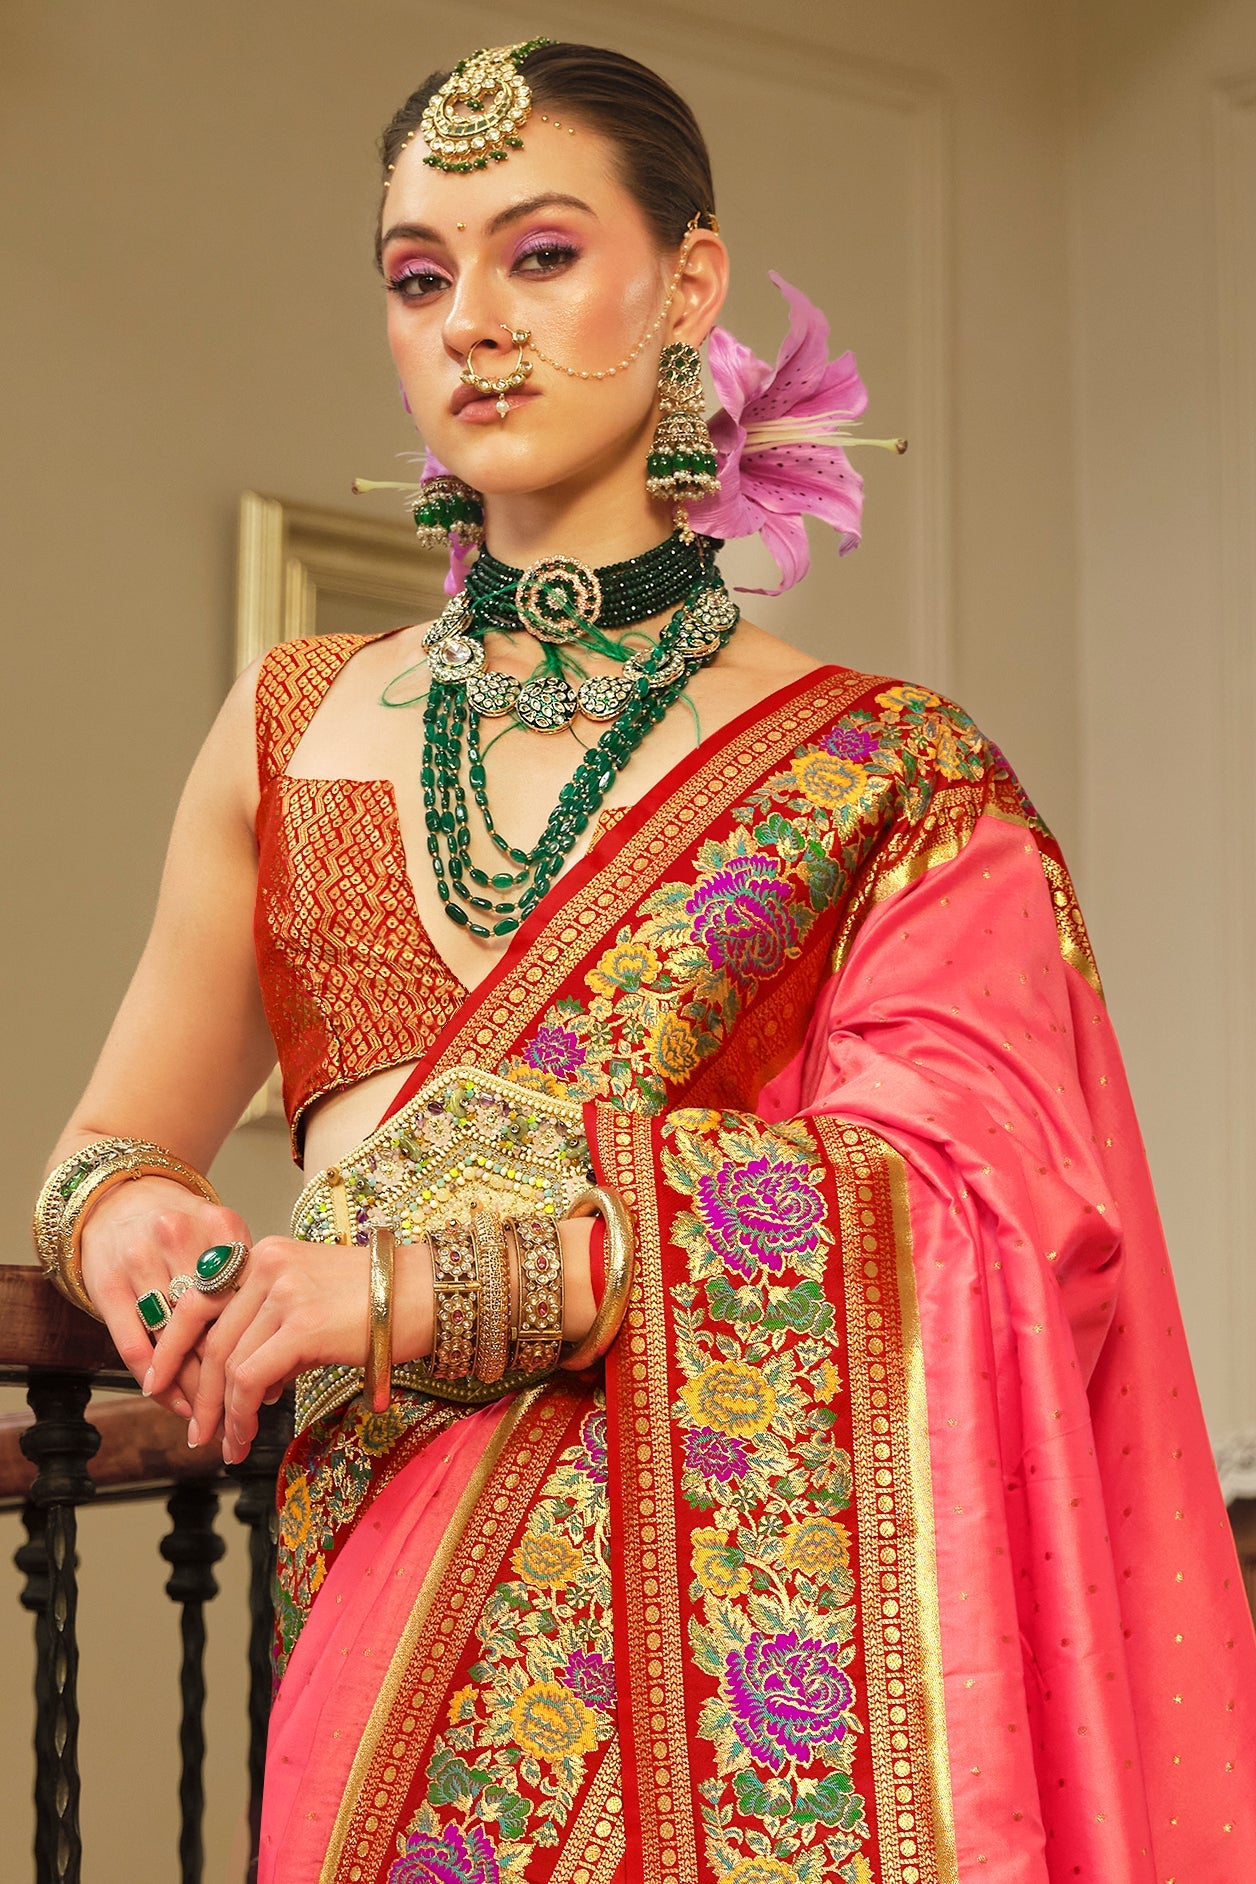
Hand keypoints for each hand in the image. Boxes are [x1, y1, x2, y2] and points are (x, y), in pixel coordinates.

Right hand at [78, 1176, 251, 1420]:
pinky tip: (168, 1399)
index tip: (266, 1389)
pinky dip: (153, 1377)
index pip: (247, 1299)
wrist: (120, 1196)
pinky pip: (134, 1342)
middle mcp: (181, 1238)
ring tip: (206, 1419)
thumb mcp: (223, 1241)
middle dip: (225, 1377)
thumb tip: (278, 1363)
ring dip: (190, 1386)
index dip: (258, 1349)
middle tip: (237, 1418)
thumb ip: (247, 1287)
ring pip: (174, 1339)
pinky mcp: (107, 1282)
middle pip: (211, 1322)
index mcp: (222, 1226)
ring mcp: (141, 1259)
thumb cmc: (183, 1231)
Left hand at [151, 1236, 424, 1460]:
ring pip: (227, 1364)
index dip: (173, 1345)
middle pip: (209, 1337)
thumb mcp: (314, 1298)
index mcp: (265, 1254)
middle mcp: (266, 1265)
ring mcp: (283, 1292)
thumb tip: (247, 1383)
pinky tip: (246, 1434)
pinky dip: (241, 1413)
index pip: (198, 1299)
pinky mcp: (301, 1325)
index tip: (160, 1380)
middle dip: (197, 1392)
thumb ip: (274, 1326)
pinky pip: (251, 1378)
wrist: (430, 1294)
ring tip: (227, 1444)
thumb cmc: (382, 1302)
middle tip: (196, 1431)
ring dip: (222, 1413)